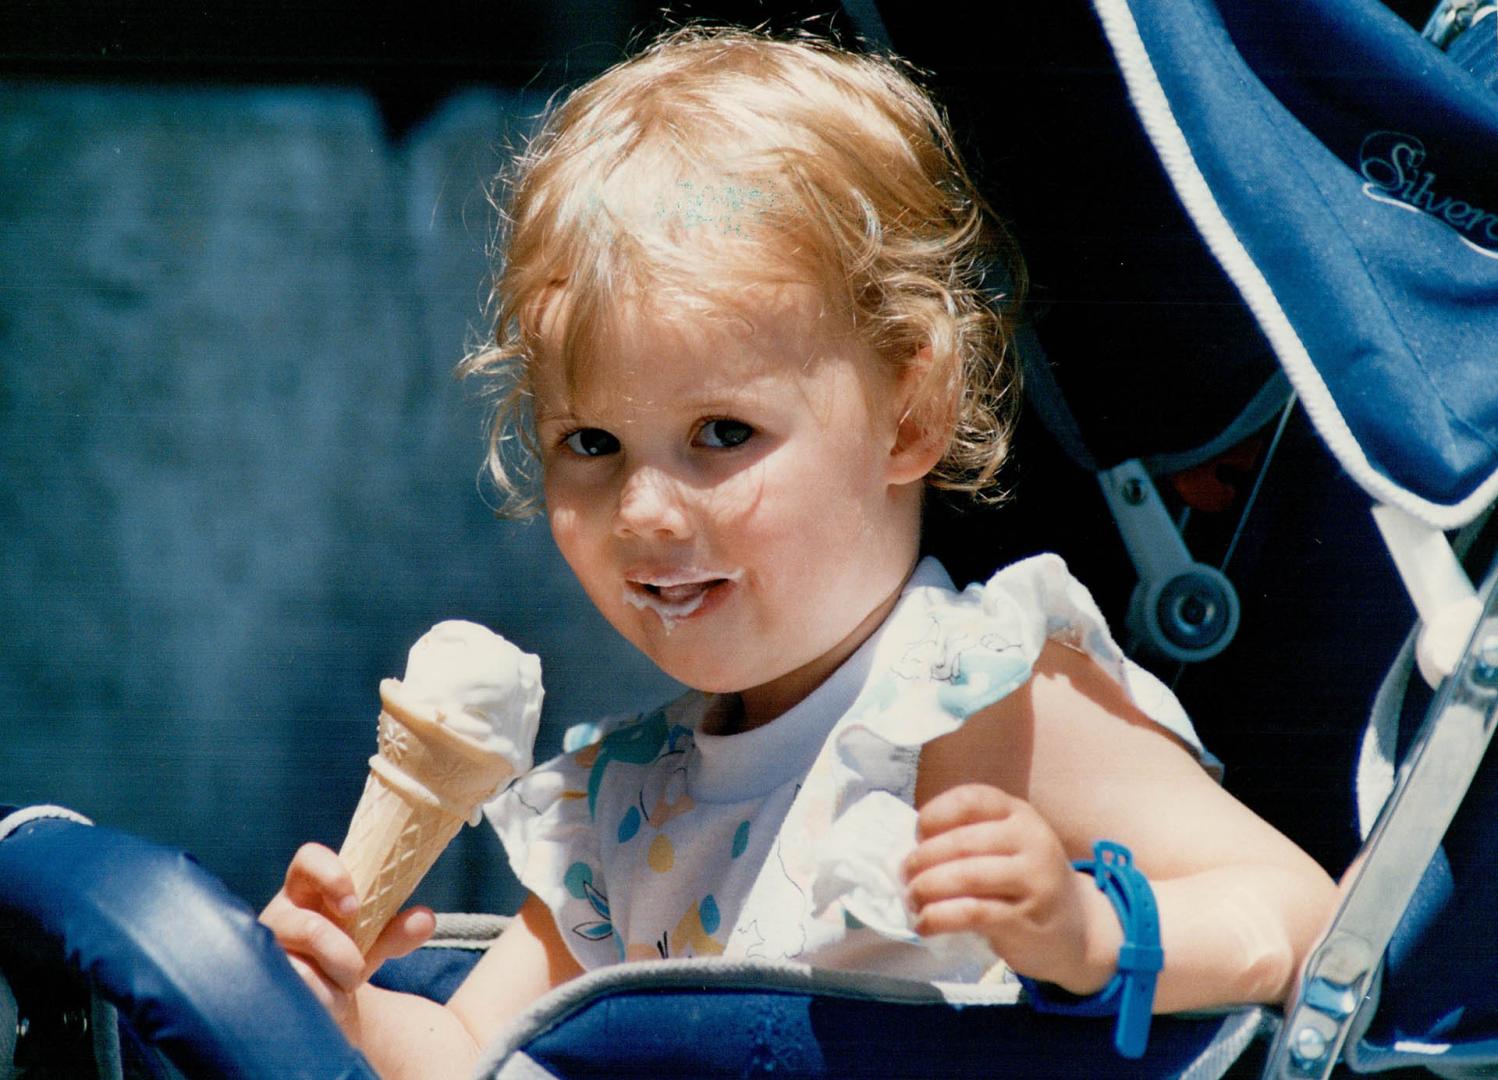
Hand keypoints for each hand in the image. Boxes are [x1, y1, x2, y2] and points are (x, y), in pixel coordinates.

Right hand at [259, 843, 434, 1034]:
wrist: (329, 998)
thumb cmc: (350, 953)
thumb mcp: (377, 939)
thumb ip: (400, 930)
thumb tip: (424, 919)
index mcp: (307, 888)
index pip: (309, 859)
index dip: (331, 876)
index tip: (354, 906)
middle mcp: (282, 914)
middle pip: (307, 926)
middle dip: (342, 953)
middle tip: (358, 967)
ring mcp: (269, 949)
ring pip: (301, 967)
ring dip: (336, 980)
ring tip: (347, 985)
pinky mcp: (266, 980)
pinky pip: (298, 992)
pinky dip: (326, 999)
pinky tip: (331, 1001)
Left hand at [902, 783, 1119, 993]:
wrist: (1077, 929)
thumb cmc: (1025, 881)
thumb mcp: (1009, 845)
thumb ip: (970, 837)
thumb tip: (912, 850)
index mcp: (1019, 814)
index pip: (971, 799)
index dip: (935, 814)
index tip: (917, 835)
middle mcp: (1030, 840)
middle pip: (961, 842)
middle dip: (922, 860)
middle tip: (905, 875)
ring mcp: (1032, 880)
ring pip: (965, 877)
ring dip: (926, 889)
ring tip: (912, 899)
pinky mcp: (1025, 919)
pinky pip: (971, 913)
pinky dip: (939, 918)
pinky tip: (925, 924)